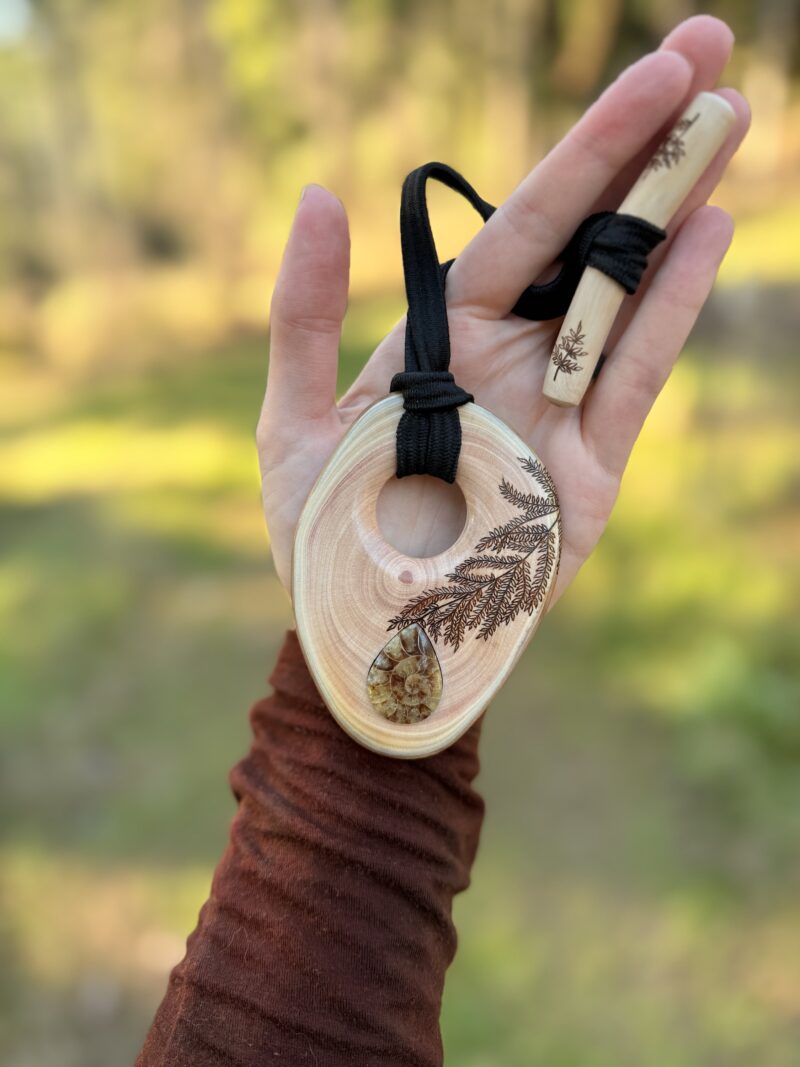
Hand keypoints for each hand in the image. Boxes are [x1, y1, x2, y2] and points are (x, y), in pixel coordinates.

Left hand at [258, 15, 748, 603]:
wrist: (368, 635)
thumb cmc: (322, 536)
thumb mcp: (292, 420)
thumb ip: (302, 315)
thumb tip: (320, 192)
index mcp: (446, 336)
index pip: (525, 222)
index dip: (588, 145)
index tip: (653, 68)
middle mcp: (512, 359)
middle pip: (589, 237)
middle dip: (650, 147)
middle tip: (714, 53)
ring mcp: (559, 411)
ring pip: (626, 293)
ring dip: (677, 207)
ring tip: (731, 119)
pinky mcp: (590, 473)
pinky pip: (634, 378)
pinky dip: (671, 309)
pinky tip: (710, 232)